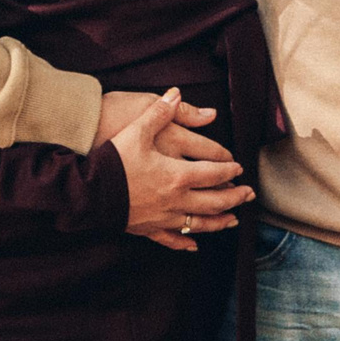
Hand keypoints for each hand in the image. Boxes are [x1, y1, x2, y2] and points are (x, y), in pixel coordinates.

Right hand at [112, 89, 252, 250]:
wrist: (90, 192)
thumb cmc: (114, 160)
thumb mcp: (136, 130)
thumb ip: (159, 112)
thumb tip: (176, 94)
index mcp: (178, 174)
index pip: (213, 172)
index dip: (229, 169)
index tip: (238, 167)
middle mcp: (177, 198)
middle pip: (215, 200)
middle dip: (235, 197)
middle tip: (249, 194)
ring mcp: (164, 217)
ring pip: (200, 223)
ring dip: (220, 221)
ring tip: (233, 220)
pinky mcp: (149, 228)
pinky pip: (172, 238)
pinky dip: (185, 242)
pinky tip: (194, 246)